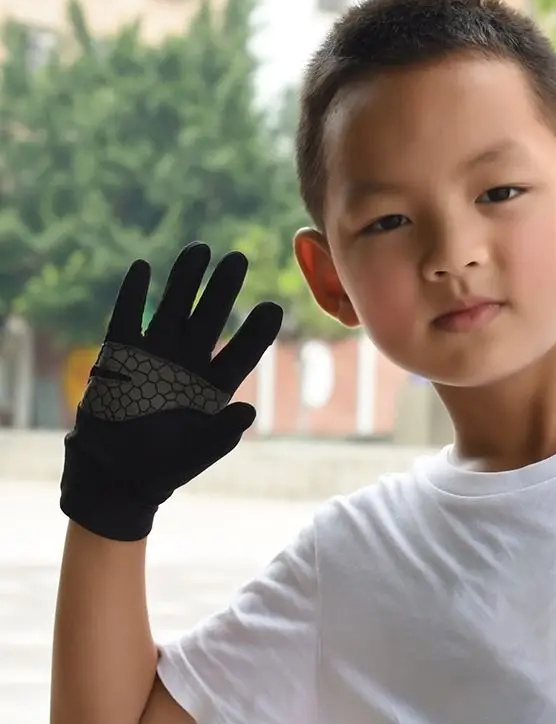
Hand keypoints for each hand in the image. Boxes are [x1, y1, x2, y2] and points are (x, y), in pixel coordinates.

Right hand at [60, 243, 282, 540]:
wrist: (115, 474)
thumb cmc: (163, 467)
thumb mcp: (196, 454)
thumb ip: (222, 435)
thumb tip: (248, 412)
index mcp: (213, 387)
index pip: (241, 352)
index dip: (256, 331)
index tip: (272, 307)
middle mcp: (188, 364)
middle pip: (210, 319)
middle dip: (223, 289)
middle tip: (239, 258)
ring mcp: (155, 356)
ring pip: (173, 309)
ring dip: (185, 281)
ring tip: (201, 249)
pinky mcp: (120, 356)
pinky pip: (127, 318)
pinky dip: (133, 294)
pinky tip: (144, 267)